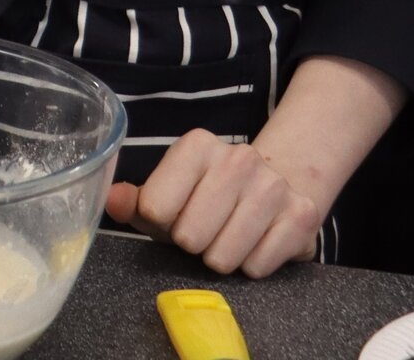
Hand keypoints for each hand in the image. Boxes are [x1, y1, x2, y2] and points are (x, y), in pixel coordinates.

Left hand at [106, 129, 322, 276]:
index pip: (155, 209)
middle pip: (189, 237)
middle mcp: (238, 158)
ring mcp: (274, 185)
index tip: (173, 217)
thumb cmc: (208, 195)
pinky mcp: (302, 215)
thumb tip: (111, 201)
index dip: (160, 224)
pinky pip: (257, 268)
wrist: (279, 184)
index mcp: (196, 145)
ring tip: (228, 236)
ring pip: (223, 258)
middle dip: (192, 244)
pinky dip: (251, 265)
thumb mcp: (167, 193)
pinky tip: (255, 242)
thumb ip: (134, 201)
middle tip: (204, 230)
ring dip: (220, 258)